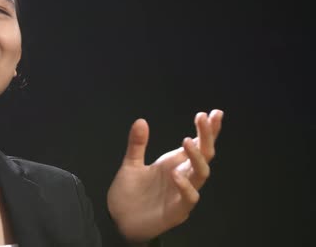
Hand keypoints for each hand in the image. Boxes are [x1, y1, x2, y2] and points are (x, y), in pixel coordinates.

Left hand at [107, 109, 223, 241]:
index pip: (197, 144)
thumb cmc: (129, 194)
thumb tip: (141, 120)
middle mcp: (182, 176)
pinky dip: (185, 186)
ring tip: (187, 141)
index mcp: (174, 163)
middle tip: (204, 118)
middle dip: (207, 136)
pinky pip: (189, 198)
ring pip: (201, 174)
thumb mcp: (130, 164)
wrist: (119, 220)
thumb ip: (137, 144)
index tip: (214, 113)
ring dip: (196, 157)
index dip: (207, 130)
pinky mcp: (177, 210)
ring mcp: (181, 193)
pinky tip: (175, 174)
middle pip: (204, 155)